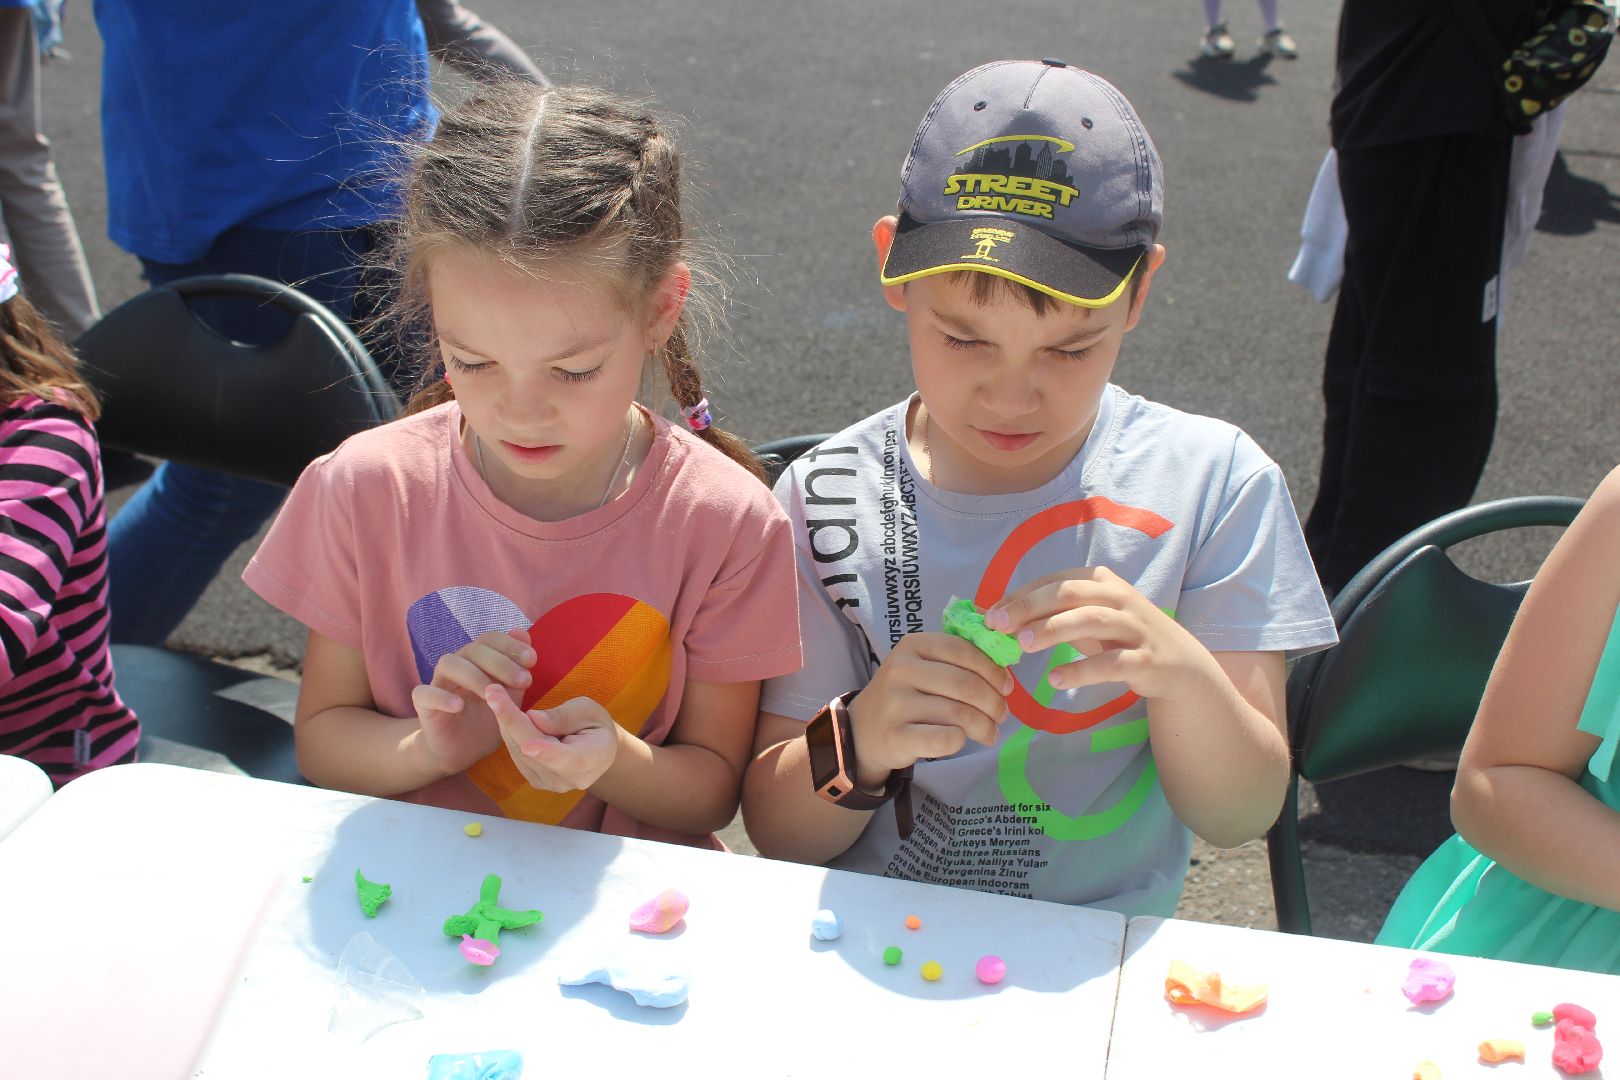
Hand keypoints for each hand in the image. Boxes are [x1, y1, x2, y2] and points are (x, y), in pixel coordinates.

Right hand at [410, 629, 534, 775]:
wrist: (464, 750)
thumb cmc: (488, 718)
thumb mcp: (510, 695)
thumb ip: (517, 668)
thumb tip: (523, 634)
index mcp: (478, 659)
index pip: (490, 639)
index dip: (509, 644)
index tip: (532, 660)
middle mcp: (458, 665)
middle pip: (473, 649)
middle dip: (500, 662)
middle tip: (524, 680)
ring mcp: (439, 682)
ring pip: (449, 663)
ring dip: (474, 676)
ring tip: (493, 694)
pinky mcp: (423, 704)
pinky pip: (424, 693)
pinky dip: (441, 696)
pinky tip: (459, 705)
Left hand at [487, 687, 620, 791]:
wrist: (597, 751)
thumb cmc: (595, 725)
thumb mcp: (589, 710)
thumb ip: (564, 716)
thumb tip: (534, 718)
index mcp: (592, 759)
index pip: (568, 759)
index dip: (547, 753)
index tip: (527, 745)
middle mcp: (569, 779)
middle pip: (534, 751)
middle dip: (511, 721)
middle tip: (493, 692)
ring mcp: (550, 784)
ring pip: (519, 751)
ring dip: (505, 722)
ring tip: (495, 695)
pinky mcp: (534, 780)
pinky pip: (516, 754)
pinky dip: (509, 731)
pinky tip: (504, 712)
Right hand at [846, 631, 1011, 789]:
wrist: (863, 730)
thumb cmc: (905, 696)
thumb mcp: (922, 667)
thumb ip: (957, 661)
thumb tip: (1005, 671)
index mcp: (912, 645)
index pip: (963, 650)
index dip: (992, 669)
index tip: (1006, 686)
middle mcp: (901, 669)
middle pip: (966, 684)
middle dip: (994, 702)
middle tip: (1002, 714)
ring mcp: (896, 703)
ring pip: (960, 714)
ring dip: (985, 726)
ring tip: (990, 732)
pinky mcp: (896, 736)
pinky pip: (946, 739)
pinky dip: (961, 741)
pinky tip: (962, 740)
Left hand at [986, 566, 1222, 704]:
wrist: (1179, 665)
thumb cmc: (1121, 637)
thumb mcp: (1088, 618)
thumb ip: (1052, 614)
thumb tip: (1000, 616)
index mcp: (1101, 582)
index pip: (1054, 581)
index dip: (1021, 596)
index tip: (991, 615)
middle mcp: (1119, 598)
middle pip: (1069, 593)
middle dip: (1030, 607)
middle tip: (1000, 626)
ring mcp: (1135, 627)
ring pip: (1090, 620)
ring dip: (1052, 630)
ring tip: (1022, 646)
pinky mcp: (1145, 659)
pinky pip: (1110, 663)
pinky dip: (1081, 670)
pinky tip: (1055, 680)